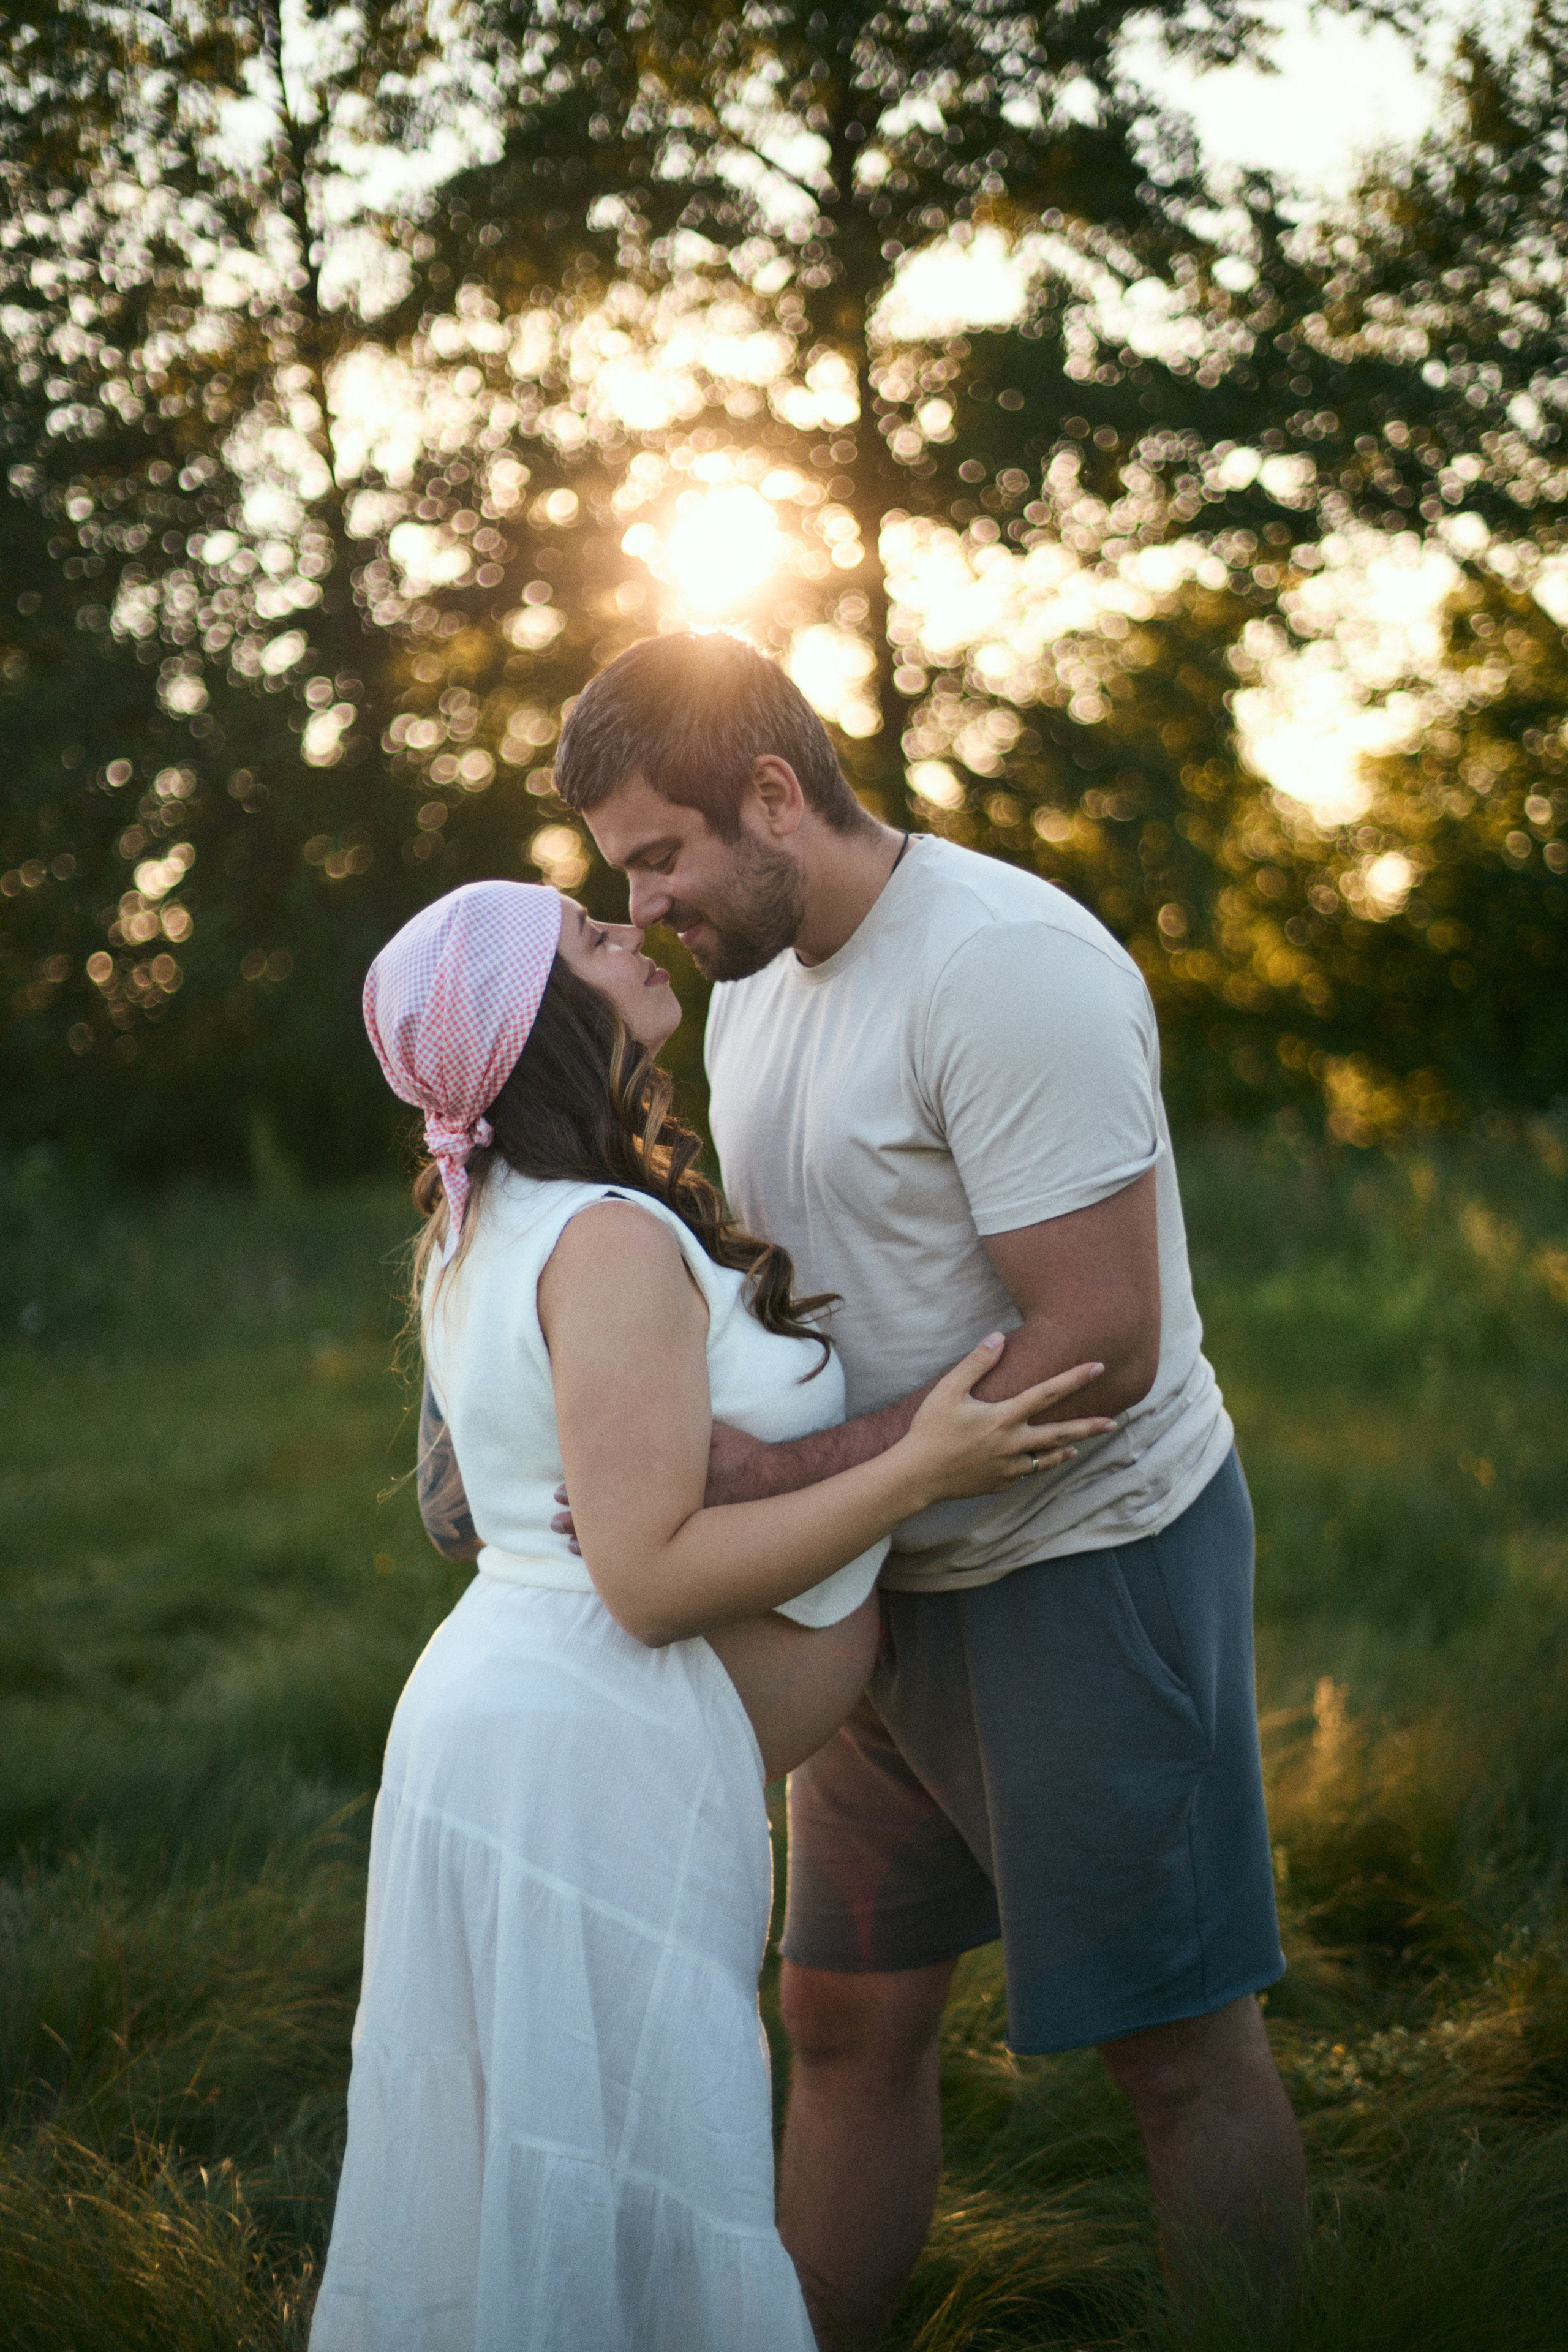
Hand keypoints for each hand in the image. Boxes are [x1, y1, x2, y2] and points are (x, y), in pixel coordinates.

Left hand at [552, 1421, 771, 1547]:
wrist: (780, 1487)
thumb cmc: (743, 1455)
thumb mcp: (709, 1434)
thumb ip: (676, 1425)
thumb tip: (639, 1400)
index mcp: (664, 1482)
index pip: (611, 1489)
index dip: (582, 1493)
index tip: (557, 1493)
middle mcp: (667, 1512)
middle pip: (611, 1520)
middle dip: (580, 1523)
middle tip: (552, 1520)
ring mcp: (678, 1535)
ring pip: (626, 1546)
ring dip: (596, 1545)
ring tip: (565, 1544)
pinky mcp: (691, 1549)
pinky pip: (652, 1558)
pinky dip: (627, 1562)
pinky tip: (609, 1569)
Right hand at [898, 1336, 1114, 1508]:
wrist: (917, 1476)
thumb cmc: (930, 1430)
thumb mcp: (948, 1391)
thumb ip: (976, 1363)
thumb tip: (998, 1337)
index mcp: (1003, 1417)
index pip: (1047, 1393)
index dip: (1075, 1378)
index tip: (1099, 1367)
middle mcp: (1013, 1444)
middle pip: (1060, 1433)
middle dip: (1089, 1426)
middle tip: (1113, 1422)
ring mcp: (1009, 1467)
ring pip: (1048, 1457)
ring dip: (1068, 1448)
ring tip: (1082, 1444)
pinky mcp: (1001, 1483)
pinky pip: (1026, 1472)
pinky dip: (1040, 1464)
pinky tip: (1043, 1459)